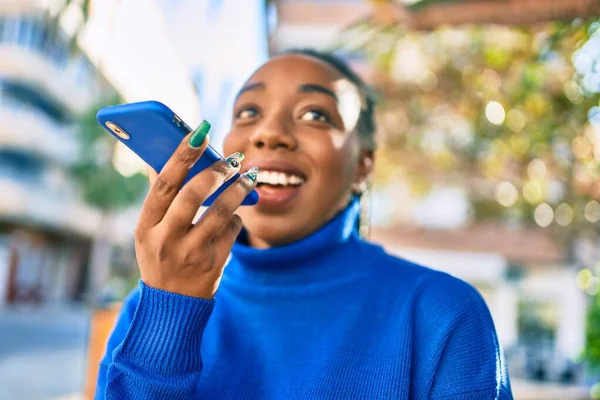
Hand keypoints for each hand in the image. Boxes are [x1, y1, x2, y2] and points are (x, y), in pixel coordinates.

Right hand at [134, 121, 256, 298]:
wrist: (172, 304)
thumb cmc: (160, 256)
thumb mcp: (149, 231)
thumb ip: (159, 197)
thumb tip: (162, 156)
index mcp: (146, 226)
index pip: (164, 184)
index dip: (181, 156)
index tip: (199, 133)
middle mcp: (166, 240)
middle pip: (193, 195)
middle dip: (216, 171)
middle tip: (233, 157)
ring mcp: (191, 253)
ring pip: (221, 211)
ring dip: (239, 189)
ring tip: (249, 176)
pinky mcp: (213, 264)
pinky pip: (232, 229)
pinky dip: (236, 217)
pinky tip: (235, 214)